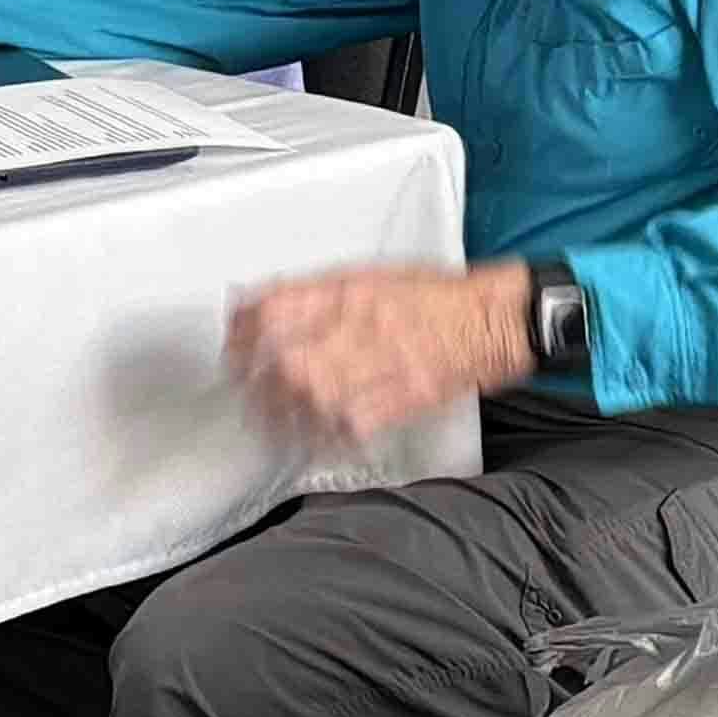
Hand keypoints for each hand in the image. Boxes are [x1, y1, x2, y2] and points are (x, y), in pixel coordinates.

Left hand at [229, 261, 533, 444]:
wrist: (486, 322)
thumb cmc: (430, 298)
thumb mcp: (363, 275)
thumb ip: (308, 290)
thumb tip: (253, 299)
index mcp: (343, 293)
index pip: (270, 311)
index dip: (239, 332)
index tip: (230, 346)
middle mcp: (353, 329)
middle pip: (282, 362)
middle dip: (251, 381)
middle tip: (238, 389)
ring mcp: (374, 368)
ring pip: (307, 400)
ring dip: (277, 415)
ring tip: (263, 421)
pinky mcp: (394, 403)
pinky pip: (344, 428)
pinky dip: (323, 438)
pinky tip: (308, 441)